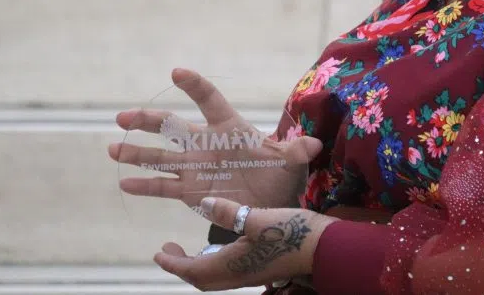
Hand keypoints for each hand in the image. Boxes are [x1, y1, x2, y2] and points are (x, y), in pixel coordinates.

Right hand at [108, 68, 322, 209]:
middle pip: (173, 127)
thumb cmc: (280, 175)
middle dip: (149, 121)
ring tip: (112, 149)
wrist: (269, 203)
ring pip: (160, 156)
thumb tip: (315, 144)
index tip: (177, 72)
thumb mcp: (291, 162)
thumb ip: (298, 151)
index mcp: (229, 127)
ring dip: (136, 152)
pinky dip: (144, 185)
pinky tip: (124, 183)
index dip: (195, 85)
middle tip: (124, 116)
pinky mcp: (189, 190)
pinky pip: (162, 186)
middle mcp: (206, 143)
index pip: (210, 100)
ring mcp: (194, 166)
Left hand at [154, 196, 337, 290]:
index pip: (192, 270)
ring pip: (215, 278)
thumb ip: (229, 212)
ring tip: (192, 249)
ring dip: (198, 266)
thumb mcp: (258, 216)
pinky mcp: (261, 270)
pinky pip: (229, 273)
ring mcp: (250, 275)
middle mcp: (237, 275)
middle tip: (170, 251)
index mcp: (231, 264)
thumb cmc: (291, 232)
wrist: (324, 248)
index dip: (173, 263)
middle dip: (182, 267)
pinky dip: (215, 263)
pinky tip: (223, 247)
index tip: (159, 253)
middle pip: (201, 279)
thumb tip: (203, 204)